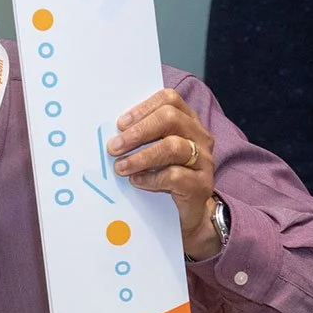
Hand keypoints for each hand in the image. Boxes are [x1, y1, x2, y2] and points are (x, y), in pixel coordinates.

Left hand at [107, 89, 219, 258]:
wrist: (190, 212)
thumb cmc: (166, 176)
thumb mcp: (153, 152)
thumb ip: (139, 139)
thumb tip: (109, 135)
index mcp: (187, 121)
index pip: (169, 100)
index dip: (143, 108)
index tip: (120, 124)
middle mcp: (198, 136)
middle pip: (170, 119)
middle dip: (138, 131)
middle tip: (114, 147)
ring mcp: (203, 160)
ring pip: (173, 147)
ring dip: (141, 157)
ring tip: (120, 167)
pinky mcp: (201, 184)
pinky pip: (176, 176)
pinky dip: (151, 178)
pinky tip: (137, 181)